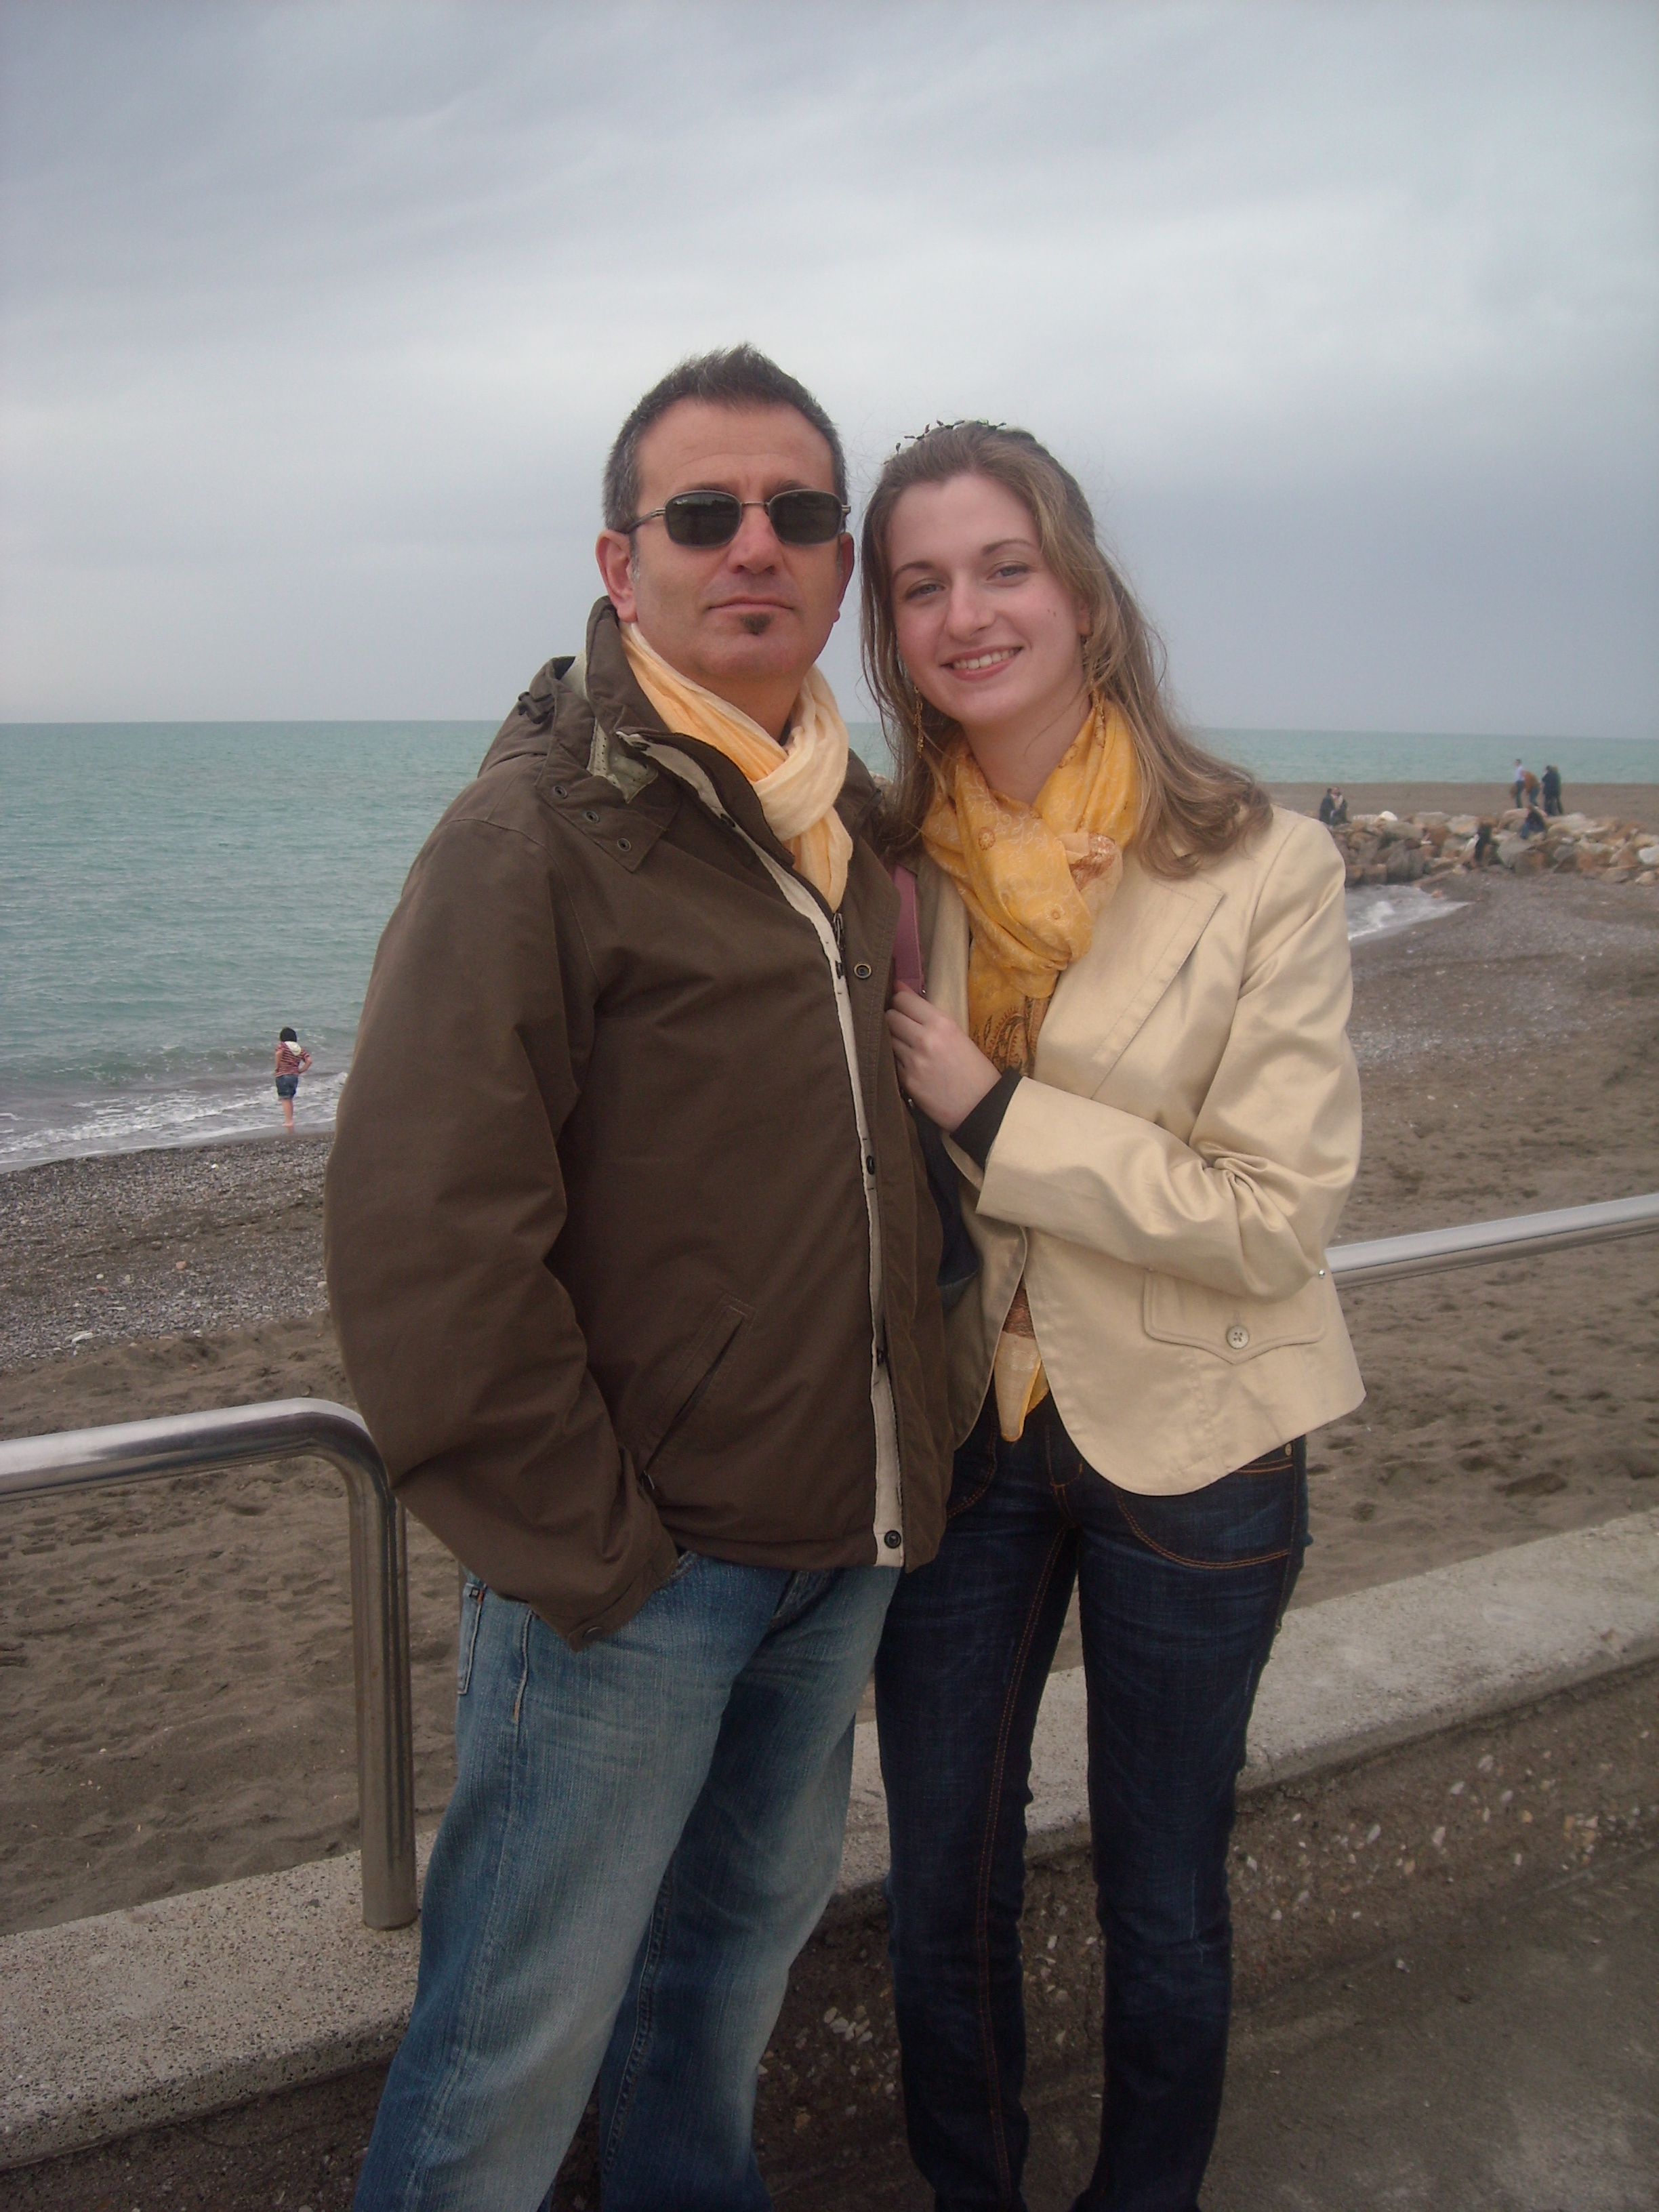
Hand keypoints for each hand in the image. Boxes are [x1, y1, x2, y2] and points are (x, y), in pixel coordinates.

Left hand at [886, 987, 1000, 1130]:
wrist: (982, 1107)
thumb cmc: (977, 1071)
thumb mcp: (960, 1037)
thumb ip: (934, 1022)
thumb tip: (909, 1001)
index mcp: (942, 1023)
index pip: (904, 1000)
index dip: (899, 997)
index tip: (898, 996)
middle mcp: (924, 1039)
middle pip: (890, 1017)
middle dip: (893, 1017)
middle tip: (900, 1022)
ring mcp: (912, 1061)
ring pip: (887, 1039)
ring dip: (893, 1039)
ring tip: (906, 1045)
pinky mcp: (906, 1081)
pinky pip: (892, 1063)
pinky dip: (897, 1061)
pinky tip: (910, 1065)